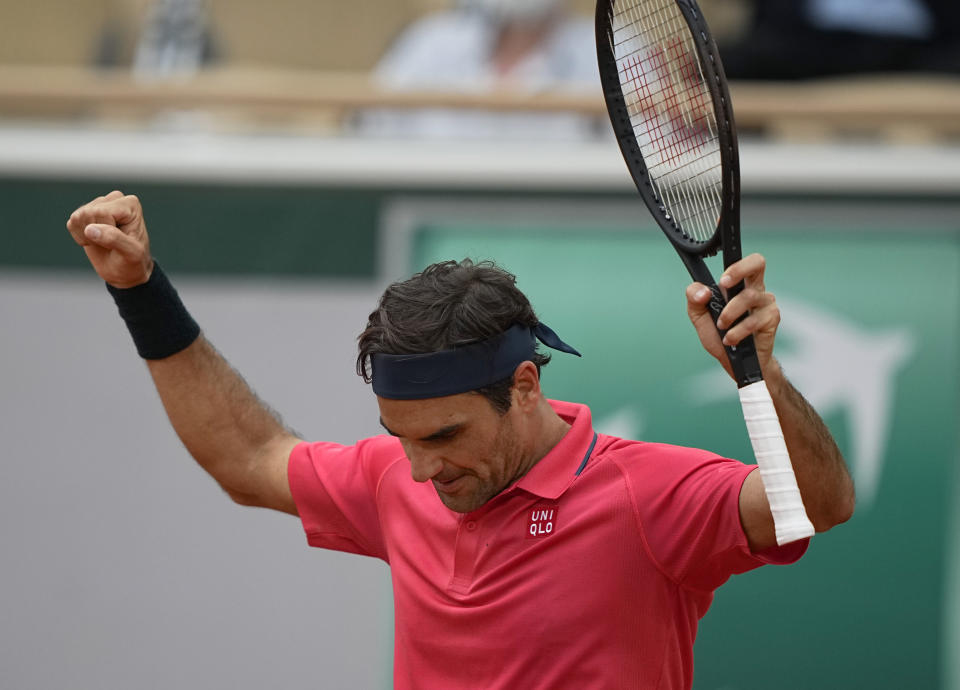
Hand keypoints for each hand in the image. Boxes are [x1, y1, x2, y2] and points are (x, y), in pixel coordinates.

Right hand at [66, 191, 153, 288]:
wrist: (125, 270)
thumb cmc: (133, 261)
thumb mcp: (131, 253)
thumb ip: (114, 239)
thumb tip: (90, 229)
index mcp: (130, 204)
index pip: (102, 212)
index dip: (106, 231)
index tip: (121, 240)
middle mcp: (115, 199)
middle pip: (88, 213)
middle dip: (96, 234)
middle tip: (111, 243)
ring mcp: (99, 204)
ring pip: (77, 217)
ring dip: (87, 236)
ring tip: (104, 242)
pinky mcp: (85, 213)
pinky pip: (71, 223)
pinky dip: (80, 237)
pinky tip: (95, 240)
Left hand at [685, 253, 779, 378]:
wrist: (735, 363)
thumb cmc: (720, 336)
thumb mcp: (700, 317)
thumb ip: (694, 299)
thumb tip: (703, 291)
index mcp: (740, 285)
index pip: (745, 262)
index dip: (736, 264)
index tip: (722, 280)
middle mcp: (756, 290)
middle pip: (758, 263)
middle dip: (738, 270)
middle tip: (724, 285)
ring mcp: (766, 303)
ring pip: (748, 297)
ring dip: (729, 314)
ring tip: (722, 328)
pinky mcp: (772, 319)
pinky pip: (753, 320)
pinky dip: (737, 331)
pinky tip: (731, 339)